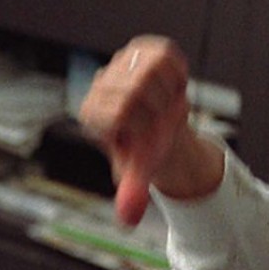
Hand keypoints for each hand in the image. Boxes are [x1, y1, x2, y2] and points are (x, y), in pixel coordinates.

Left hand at [79, 35, 222, 225]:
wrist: (158, 123)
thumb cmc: (146, 149)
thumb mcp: (139, 172)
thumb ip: (132, 193)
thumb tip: (128, 220)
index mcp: (92, 116)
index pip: (120, 113)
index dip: (146, 123)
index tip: (151, 130)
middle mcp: (97, 87)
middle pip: (135, 89)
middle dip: (159, 107)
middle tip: (163, 117)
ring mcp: (116, 65)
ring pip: (150, 67)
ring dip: (168, 89)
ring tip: (166, 101)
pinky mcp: (137, 49)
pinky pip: (163, 53)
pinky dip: (175, 70)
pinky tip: (172, 84)